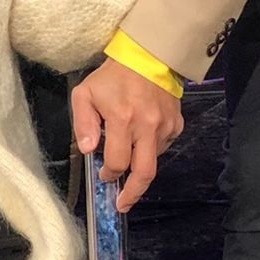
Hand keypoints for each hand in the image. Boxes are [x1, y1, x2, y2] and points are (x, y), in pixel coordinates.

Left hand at [71, 58, 185, 211]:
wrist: (147, 55)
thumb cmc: (112, 77)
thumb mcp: (85, 93)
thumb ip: (83, 123)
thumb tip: (88, 149)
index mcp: (122, 119)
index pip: (117, 162)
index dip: (108, 173)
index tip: (104, 176)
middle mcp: (147, 126)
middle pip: (144, 174)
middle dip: (132, 194)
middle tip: (123, 204)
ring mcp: (165, 126)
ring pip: (153, 160)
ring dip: (139, 165)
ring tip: (129, 158)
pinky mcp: (176, 124)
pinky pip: (163, 146)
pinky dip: (151, 150)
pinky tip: (141, 140)